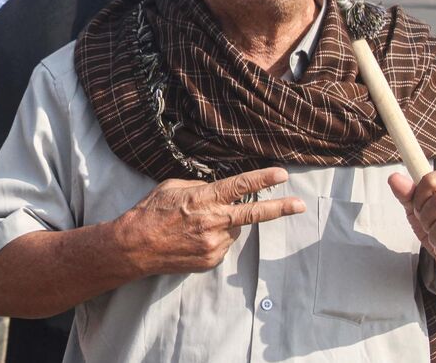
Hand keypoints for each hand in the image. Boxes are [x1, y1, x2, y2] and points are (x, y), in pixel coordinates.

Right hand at [114, 167, 305, 275]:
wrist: (136, 246)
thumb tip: (215, 190)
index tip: (281, 175)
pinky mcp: (211, 259)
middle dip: (279, 208)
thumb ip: (199, 187)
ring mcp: (214, 243)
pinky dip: (214, 238)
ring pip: (233, 229)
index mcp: (204, 199)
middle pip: (254, 213)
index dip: (262, 179)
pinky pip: (222, 244)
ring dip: (224, 224)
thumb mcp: (172, 187)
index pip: (240, 186)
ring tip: (195, 225)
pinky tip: (193, 238)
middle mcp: (214, 221)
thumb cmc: (150, 212)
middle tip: (299, 204)